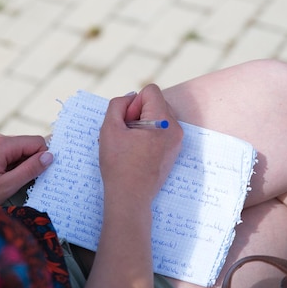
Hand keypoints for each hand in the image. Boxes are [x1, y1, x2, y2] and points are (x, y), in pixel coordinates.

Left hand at [0, 133, 52, 205]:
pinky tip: (2, 180)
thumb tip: (50, 156)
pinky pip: (7, 154)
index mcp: (0, 143)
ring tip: (8, 183)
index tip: (42, 175)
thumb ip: (30, 170)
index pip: (36, 142)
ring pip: (18, 151)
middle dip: (31, 163)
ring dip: (20, 166)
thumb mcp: (7, 185)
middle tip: (24, 183)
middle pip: (27, 145)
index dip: (43, 158)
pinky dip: (11, 166)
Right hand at [99, 85, 182, 215]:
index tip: (127, 123)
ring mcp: (177, 140)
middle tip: (128, 134)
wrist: (130, 196)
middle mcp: (175, 129)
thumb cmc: (118, 164)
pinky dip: (150, 134)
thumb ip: (118, 104)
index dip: (133, 103)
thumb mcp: (109, 128)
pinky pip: (162, 130)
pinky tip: (138, 150)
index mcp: (163, 122)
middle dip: (139, 112)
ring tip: (133, 143)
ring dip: (144, 123)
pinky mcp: (174, 150)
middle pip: (157, 102)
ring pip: (159, 115)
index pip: (150, 91)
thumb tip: (130, 98)